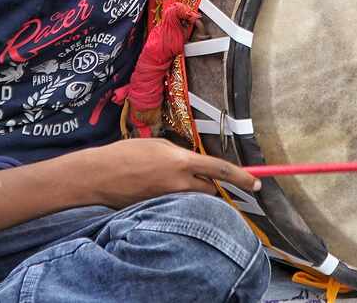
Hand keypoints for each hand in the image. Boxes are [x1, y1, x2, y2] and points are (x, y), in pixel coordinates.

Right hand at [89, 138, 260, 208]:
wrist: (99, 176)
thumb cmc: (126, 153)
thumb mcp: (158, 145)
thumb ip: (178, 154)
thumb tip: (190, 161)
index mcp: (181, 162)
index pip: (219, 170)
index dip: (241, 177)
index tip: (257, 183)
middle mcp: (179, 183)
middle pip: (210, 189)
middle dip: (213, 185)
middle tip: (206, 177)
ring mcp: (168, 200)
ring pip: (195, 198)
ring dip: (194, 191)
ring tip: (175, 179)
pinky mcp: (158, 210)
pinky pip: (177, 205)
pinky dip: (177, 198)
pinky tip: (160, 188)